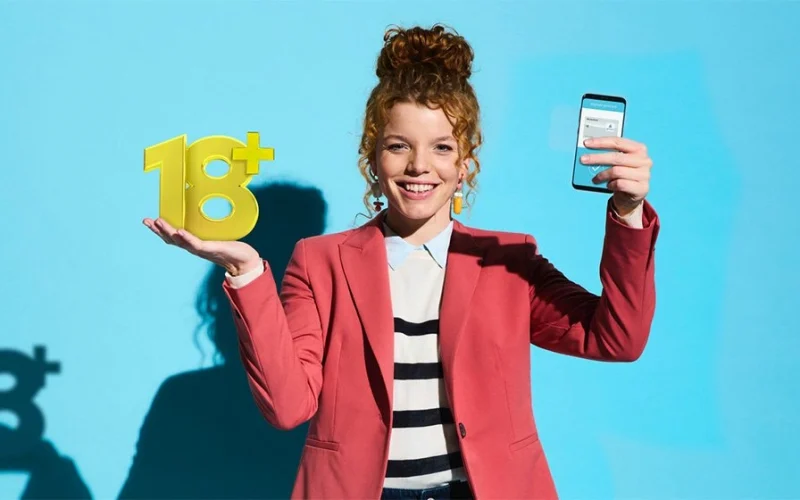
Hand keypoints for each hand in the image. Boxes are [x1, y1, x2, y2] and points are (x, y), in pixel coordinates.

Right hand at [143, 217, 260, 275]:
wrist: (244, 261)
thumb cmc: (231, 248)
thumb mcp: (217, 235)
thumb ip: (210, 228)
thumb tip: (207, 212)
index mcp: (194, 244)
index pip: (173, 237)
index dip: (161, 230)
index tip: (149, 221)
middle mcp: (194, 247)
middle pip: (172, 240)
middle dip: (158, 230)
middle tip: (146, 221)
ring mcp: (201, 249)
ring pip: (180, 241)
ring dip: (168, 232)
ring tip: (158, 222)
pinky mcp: (210, 249)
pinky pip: (196, 244)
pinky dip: (187, 238)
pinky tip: (180, 231)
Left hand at [581, 137, 651, 214]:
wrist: (631, 197)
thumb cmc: (622, 176)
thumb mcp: (617, 163)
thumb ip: (608, 155)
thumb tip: (588, 153)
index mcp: (639, 149)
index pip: (618, 142)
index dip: (600, 142)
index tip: (586, 143)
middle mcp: (644, 160)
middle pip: (616, 157)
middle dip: (597, 158)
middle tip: (583, 160)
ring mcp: (644, 175)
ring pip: (617, 171)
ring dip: (602, 175)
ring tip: (595, 179)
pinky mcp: (642, 188)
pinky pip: (620, 184)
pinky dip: (611, 185)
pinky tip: (608, 185)